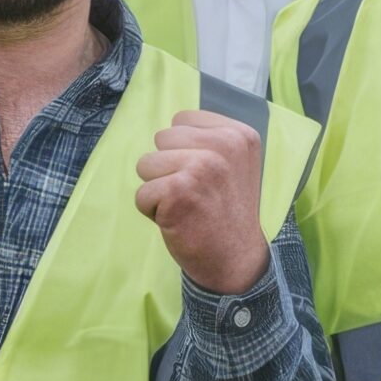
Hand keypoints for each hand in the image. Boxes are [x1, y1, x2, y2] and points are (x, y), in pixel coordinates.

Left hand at [135, 108, 269, 294]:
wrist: (236, 260)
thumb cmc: (226, 213)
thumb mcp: (234, 165)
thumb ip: (208, 142)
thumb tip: (168, 129)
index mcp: (239, 135)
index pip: (182, 120)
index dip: (182, 150)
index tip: (205, 177)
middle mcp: (224, 145)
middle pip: (161, 139)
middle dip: (168, 168)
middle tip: (194, 194)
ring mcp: (202, 166)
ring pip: (146, 164)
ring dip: (158, 189)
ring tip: (185, 206)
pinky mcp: (179, 190)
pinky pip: (141, 194)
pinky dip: (152, 212)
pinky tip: (178, 221)